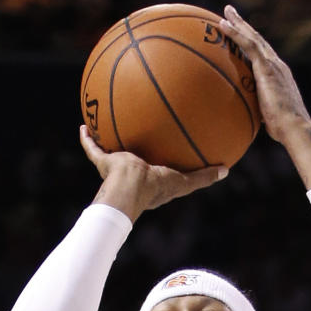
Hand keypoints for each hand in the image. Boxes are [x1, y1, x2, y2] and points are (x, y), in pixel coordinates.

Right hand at [79, 125, 226, 222]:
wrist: (130, 187)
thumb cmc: (156, 186)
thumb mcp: (185, 181)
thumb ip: (204, 177)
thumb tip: (226, 170)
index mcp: (150, 180)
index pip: (154, 170)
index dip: (156, 162)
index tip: (159, 151)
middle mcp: (131, 173)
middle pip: (131, 157)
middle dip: (131, 148)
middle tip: (133, 132)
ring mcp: (115, 169)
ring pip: (108, 152)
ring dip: (106, 140)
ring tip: (104, 123)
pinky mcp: (102, 162)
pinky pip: (92, 148)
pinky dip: (87, 138)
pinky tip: (84, 125)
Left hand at [217, 6, 310, 189]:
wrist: (295, 128)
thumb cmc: (283, 130)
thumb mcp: (266, 117)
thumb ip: (257, 112)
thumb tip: (243, 119)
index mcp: (277, 76)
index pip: (262, 54)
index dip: (251, 41)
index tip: (240, 33)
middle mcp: (277, 65)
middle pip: (258, 40)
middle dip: (244, 25)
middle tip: (231, 13)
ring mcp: (273, 64)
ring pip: (253, 37)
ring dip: (239, 23)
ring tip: (226, 12)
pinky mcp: (268, 67)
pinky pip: (249, 45)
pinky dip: (236, 33)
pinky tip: (223, 25)